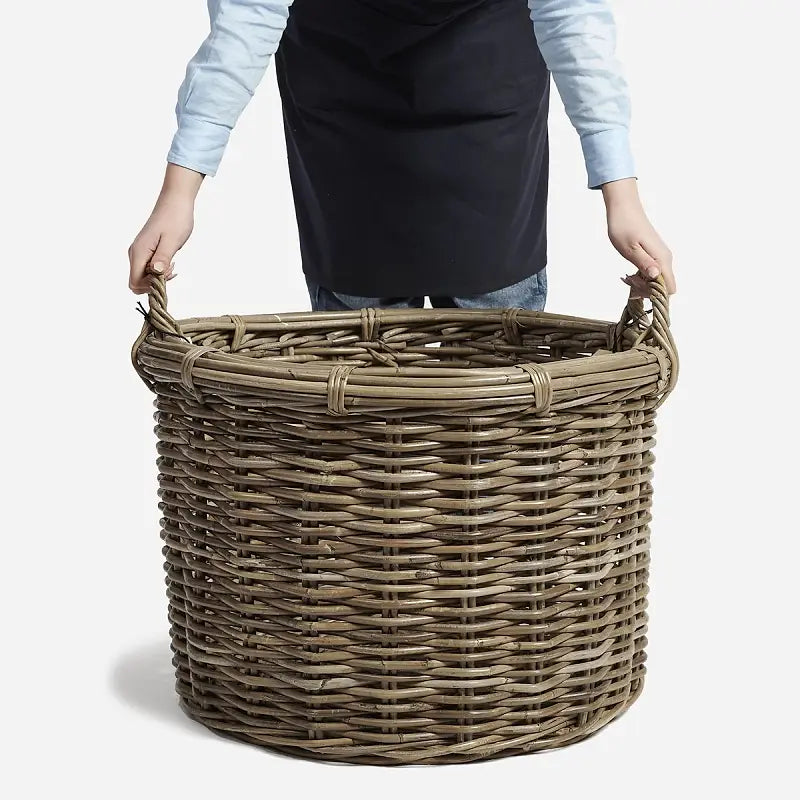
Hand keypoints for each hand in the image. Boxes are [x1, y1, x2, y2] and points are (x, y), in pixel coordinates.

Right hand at [128, 164, 203, 293]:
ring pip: (143, 276)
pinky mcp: (146, 250)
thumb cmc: (175, 218)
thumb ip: (163, 258)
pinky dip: (160, 269)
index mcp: (139, 252)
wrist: (175, 201)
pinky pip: (148, 268)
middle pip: (137, 282)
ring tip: (172, 263)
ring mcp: (139, 252)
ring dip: (159, 276)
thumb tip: (156, 274)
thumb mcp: (172, 241)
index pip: (134, 282)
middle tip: (171, 269)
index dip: (149, 287)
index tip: (165, 276)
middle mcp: (135, 253)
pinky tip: (170, 261)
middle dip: (155, 283)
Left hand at [602, 178, 675, 297]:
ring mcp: (660, 257)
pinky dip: (641, 277)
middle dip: (645, 290)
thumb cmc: (624, 226)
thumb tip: (656, 277)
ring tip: (627, 276)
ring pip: (657, 281)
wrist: (623, 208)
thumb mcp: (629, 249)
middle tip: (628, 280)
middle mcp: (665, 259)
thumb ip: (644, 264)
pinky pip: (652, 273)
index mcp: (662, 258)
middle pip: (663, 287)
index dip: (654, 295)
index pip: (669, 289)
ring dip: (641, 284)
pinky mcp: (655, 255)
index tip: (637, 288)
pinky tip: (629, 273)